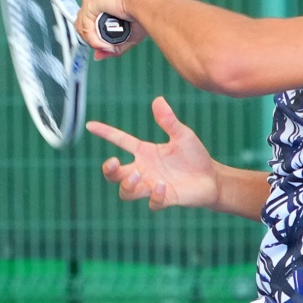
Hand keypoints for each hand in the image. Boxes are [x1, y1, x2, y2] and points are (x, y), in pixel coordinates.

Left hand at [76, 0, 143, 55]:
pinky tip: (106, 44)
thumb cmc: (141, 11)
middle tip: (106, 46)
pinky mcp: (89, 3)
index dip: (93, 33)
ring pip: (82, 27)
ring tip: (109, 47)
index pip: (88, 16)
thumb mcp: (125, 34)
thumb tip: (98, 56)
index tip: (104, 43)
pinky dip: (94, 40)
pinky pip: (86, 28)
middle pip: (81, 21)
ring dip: (94, 42)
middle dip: (91, 38)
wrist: (144, 2)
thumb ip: (110, 45)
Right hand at [88, 96, 218, 211]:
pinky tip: (163, 186)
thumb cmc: (195, 156)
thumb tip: (158, 100)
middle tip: (116, 163)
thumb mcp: (182, 135)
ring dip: (127, 185)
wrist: (213, 178)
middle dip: (109, 171)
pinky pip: (152, 203)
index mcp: (145, 152)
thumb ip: (169, 121)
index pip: (120, 141)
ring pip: (126, 193)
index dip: (105, 133)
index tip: (90, 125)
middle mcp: (144, 170)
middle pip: (114, 175)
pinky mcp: (164, 199)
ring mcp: (152, 186)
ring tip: (139, 175)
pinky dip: (154, 196)